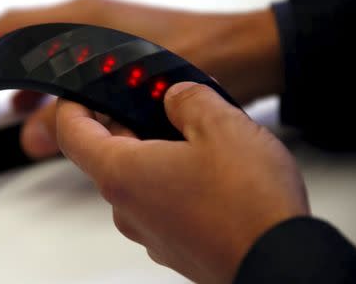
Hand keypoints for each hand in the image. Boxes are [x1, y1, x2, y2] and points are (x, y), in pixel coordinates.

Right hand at [0, 0, 282, 158]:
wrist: (243, 53)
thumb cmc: (196, 61)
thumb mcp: (125, 92)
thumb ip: (76, 113)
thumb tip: (35, 133)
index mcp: (84, 23)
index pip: (8, 33)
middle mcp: (90, 22)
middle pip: (22, 44)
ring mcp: (105, 34)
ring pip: (49, 58)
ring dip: (27, 87)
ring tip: (12, 114)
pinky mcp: (121, 50)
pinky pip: (74, 67)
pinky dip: (57, 88)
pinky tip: (56, 111)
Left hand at [56, 82, 308, 283]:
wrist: (283, 264)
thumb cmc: (250, 205)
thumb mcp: (222, 125)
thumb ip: (189, 99)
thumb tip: (177, 97)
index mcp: (124, 174)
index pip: (72, 133)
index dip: (72, 105)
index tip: (82, 92)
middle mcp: (128, 208)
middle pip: (108, 154)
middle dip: (129, 121)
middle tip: (158, 102)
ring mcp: (149, 231)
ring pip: (138, 178)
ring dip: (156, 150)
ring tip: (194, 133)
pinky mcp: (173, 244)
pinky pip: (159, 202)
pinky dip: (172, 178)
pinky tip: (206, 169)